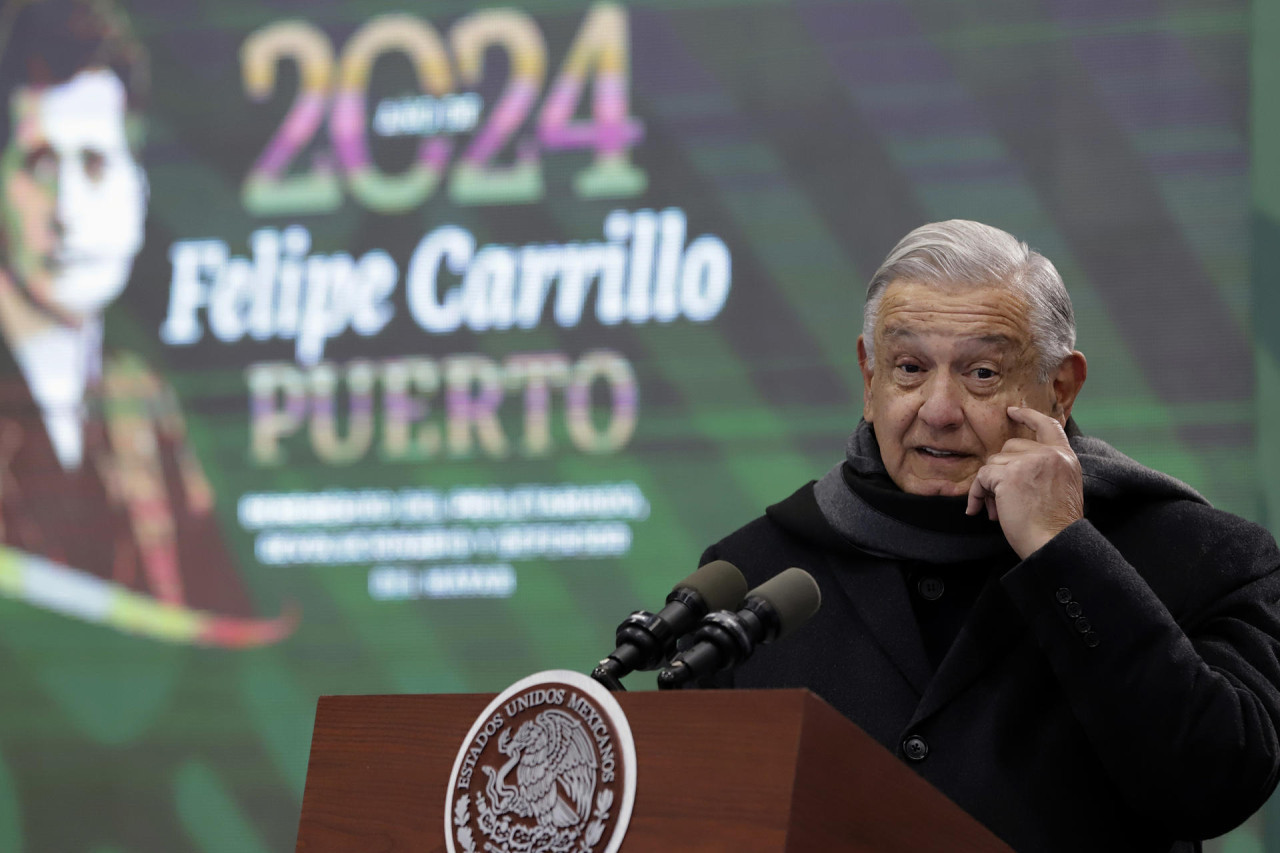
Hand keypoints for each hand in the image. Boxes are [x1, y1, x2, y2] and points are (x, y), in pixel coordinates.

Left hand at [965, 406, 1083, 558]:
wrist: (1054, 542)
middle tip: (999, 499)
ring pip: (994, 462)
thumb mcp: (1061, 488)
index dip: (1029, 416)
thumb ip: (1045, 469)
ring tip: (995, 509)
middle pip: (1010, 448)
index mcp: (1065, 457)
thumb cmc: (1054, 525)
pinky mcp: (1010, 474)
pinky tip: (979, 509)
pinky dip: (977, 494)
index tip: (1012, 411)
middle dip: (1000, 471)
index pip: (1049, 425)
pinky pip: (982, 477)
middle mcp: (1050, 455)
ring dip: (988, 486)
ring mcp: (1030, 462)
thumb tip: (1009, 464)